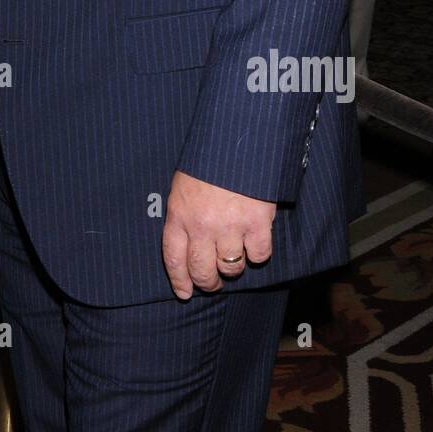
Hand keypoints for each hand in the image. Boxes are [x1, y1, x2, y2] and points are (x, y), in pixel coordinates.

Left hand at [162, 170, 275, 298]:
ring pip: (231, 267)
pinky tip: (255, 241)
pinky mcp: (257, 223)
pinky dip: (258, 252)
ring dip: (233, 266)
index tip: (184, 292)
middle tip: (213, 282)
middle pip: (202, 270)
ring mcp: (230, 226)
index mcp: (179, 213)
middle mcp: (202, 225)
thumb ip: (184, 213)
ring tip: (235, 256)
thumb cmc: (208, 160)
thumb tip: (187, 242)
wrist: (236, 138)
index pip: (174, 258)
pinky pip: (259, 254)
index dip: (180, 280)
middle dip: (208, 282)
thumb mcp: (184, 184)